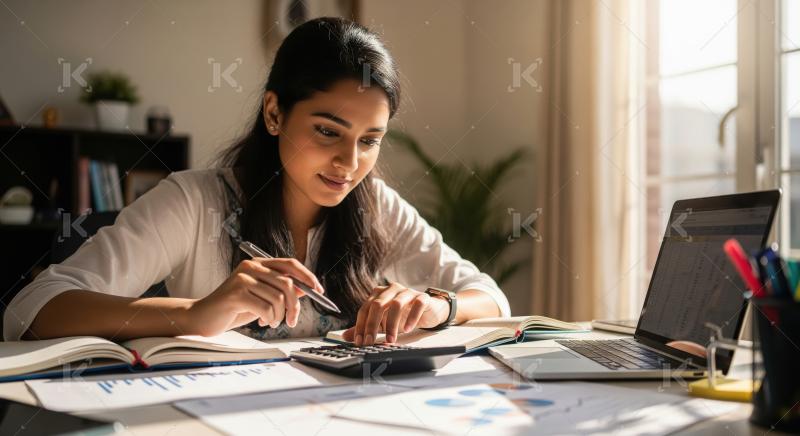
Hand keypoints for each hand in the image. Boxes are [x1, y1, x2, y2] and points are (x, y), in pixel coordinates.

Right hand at [186, 257, 323, 335]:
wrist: (203, 317)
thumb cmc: (233, 308)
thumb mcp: (262, 297)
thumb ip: (281, 290)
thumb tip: (307, 288)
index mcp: (258, 264)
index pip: (290, 264)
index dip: (308, 277)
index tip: (319, 291)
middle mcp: (251, 266)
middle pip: (288, 284)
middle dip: (295, 306)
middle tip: (291, 321)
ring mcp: (243, 278)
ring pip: (278, 299)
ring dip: (279, 316)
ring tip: (270, 321)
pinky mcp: (236, 293)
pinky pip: (266, 308)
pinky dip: (269, 319)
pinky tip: (261, 322)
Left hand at [342, 282, 449, 345]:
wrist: (428, 310)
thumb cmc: (403, 315)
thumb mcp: (382, 322)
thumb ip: (365, 327)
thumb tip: (346, 336)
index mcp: (379, 294)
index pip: (365, 308)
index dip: (360, 325)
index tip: (360, 341)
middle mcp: (391, 289)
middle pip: (378, 305)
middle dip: (372, 325)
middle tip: (371, 341)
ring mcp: (407, 292)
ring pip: (396, 305)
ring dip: (392, 324)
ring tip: (391, 340)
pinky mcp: (422, 297)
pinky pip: (416, 305)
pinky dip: (411, 317)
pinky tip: (408, 329)